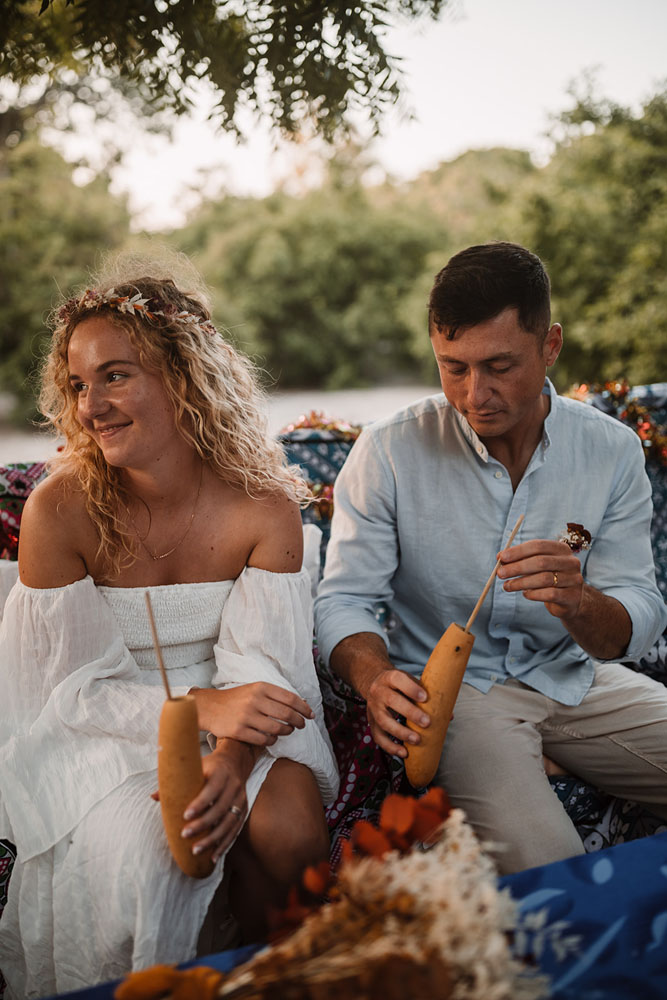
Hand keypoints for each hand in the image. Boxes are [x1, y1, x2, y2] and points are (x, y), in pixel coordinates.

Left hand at [179, 744, 249, 863]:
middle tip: (185, 835)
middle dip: (203, 824)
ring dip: (213, 839)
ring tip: (196, 850)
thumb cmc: (208, 767)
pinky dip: (224, 844)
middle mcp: (234, 786)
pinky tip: (213, 857)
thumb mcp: (195, 767)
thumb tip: (153, 796)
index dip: (200, 803)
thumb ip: (177, 782)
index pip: (212, 789)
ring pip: (229, 822)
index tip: (185, 816)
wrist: (233, 762)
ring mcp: (241, 799)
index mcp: (221, 773)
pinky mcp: (244, 810)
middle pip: (220, 808)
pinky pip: (235, 830)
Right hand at [192, 683, 313, 745]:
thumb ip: (276, 695)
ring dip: (286, 732)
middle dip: (299, 721)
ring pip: (276, 729)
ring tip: (288, 731)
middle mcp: (254, 700)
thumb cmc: (236, 698)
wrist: (210, 707)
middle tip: (302, 725)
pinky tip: (273, 738)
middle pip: (286, 714)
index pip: (290, 698)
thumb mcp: (255, 689)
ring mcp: (246, 716)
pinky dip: (272, 741)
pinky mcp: (239, 731)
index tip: (311, 715)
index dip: (304, 708)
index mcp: (261, 687)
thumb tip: (301, 703)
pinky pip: (263, 740)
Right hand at [364, 667, 429, 758]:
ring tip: (417, 740)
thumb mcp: (409, 682)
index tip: (425, 698)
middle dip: (410, 712)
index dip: (411, 688)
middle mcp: (378, 691)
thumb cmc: (398, 685)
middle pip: (391, 700)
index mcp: (389, 677)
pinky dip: (390, 747)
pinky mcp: (371, 723)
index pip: (397, 679)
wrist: (374, 684)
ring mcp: (373, 708)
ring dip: (401, 732)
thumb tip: (448, 716)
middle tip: (426, 722)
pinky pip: (378, 737)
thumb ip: (427, 695)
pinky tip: (404, 752)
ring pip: (383, 721)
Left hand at [497, 539, 583, 619]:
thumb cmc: (549, 578)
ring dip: (521, 582)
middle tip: (500, 573)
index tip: (501, 558)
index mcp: (562, 549)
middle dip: (517, 567)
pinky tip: (525, 594)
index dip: (518, 551)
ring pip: (544, 579)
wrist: (571, 600)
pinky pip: (549, 594)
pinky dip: (533, 594)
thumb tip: (500, 557)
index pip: (538, 546)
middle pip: (541, 562)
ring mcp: (574, 579)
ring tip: (507, 586)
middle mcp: (571, 562)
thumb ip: (521, 559)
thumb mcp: (537, 566)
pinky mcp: (572, 596)